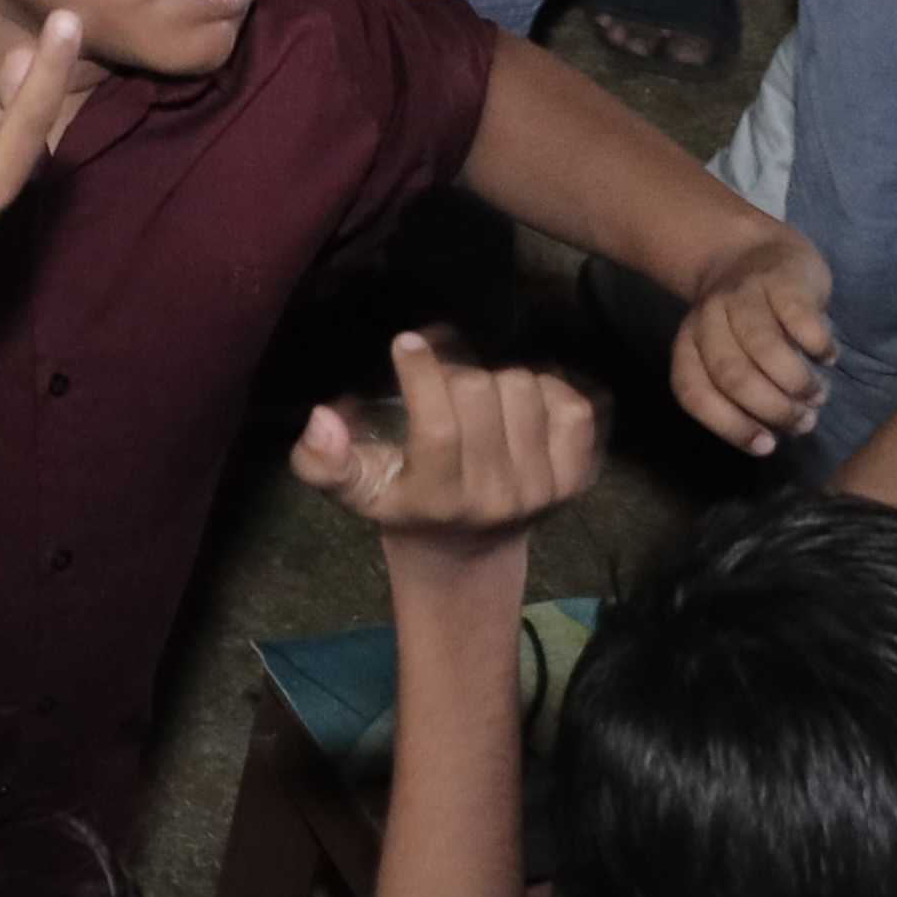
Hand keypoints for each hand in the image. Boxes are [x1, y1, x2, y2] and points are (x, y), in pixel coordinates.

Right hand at [291, 331, 603, 576]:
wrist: (467, 553)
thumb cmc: (403, 504)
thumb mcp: (354, 491)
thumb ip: (323, 461)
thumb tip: (321, 419)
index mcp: (438, 499)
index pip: (439, 426)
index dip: (422, 373)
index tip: (407, 344)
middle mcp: (496, 498)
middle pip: (481, 393)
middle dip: (455, 372)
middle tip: (442, 379)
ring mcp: (542, 490)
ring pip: (524, 389)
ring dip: (497, 379)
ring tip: (478, 396)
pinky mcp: (575, 480)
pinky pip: (573, 408)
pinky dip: (548, 390)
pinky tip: (521, 402)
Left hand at [662, 227, 837, 456]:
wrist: (755, 250)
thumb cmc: (747, 320)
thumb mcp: (732, 353)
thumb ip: (745, 392)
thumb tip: (781, 436)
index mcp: (690, 344)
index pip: (694, 392)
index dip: (730, 425)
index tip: (767, 445)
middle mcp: (709, 318)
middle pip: (732, 374)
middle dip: (773, 409)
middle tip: (804, 421)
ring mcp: (744, 296)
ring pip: (764, 348)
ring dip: (798, 383)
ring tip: (817, 395)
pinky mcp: (781, 280)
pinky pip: (799, 319)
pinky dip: (817, 346)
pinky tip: (827, 356)